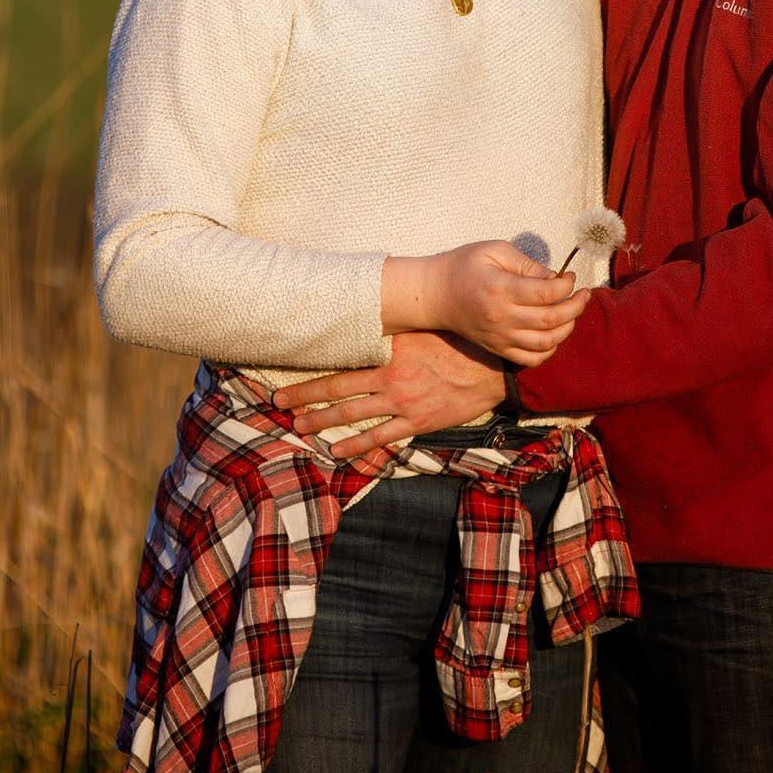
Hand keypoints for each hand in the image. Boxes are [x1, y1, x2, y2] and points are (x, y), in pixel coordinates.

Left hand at [279, 331, 508, 457]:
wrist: (495, 368)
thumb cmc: (461, 341)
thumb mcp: (425, 327)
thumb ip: (397, 330)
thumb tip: (370, 320)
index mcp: (390, 349)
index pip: (342, 359)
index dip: (313, 368)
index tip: (289, 370)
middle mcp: (391, 375)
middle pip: (337, 388)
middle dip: (304, 396)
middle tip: (278, 403)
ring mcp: (402, 401)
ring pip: (352, 414)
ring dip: (322, 421)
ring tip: (299, 425)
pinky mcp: (417, 421)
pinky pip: (380, 436)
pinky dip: (356, 446)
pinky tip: (336, 452)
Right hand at [438, 240, 587, 364]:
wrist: (434, 294)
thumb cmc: (464, 266)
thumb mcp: (494, 250)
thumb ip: (526, 263)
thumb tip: (554, 277)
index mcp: (500, 289)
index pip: (546, 293)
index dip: (566, 285)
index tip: (570, 275)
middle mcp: (501, 317)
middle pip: (552, 319)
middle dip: (576, 306)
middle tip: (583, 294)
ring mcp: (500, 337)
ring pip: (546, 343)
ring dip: (567, 328)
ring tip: (571, 312)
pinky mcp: (497, 349)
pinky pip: (531, 359)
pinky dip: (549, 350)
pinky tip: (553, 333)